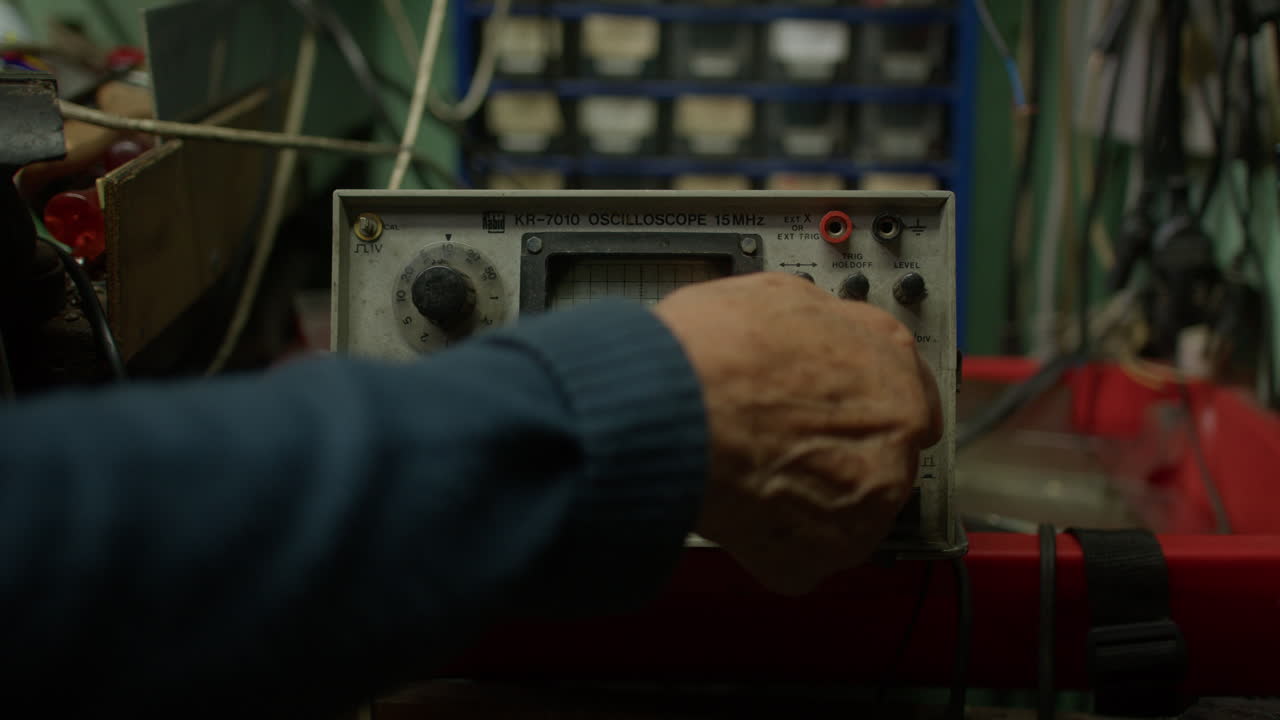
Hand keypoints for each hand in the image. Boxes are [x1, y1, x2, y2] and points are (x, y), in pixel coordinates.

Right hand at [654, 272, 942, 593]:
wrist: (667, 412)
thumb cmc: (711, 353)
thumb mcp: (780, 296)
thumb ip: (824, 326)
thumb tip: (816, 332)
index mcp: (893, 375)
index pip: (907, 394)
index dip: (861, 400)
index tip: (838, 409)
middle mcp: (893, 445)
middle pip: (877, 458)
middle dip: (835, 453)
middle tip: (781, 442)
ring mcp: (861, 510)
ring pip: (843, 513)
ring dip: (806, 502)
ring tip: (751, 475)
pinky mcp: (817, 559)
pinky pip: (800, 556)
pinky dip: (772, 542)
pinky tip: (739, 510)